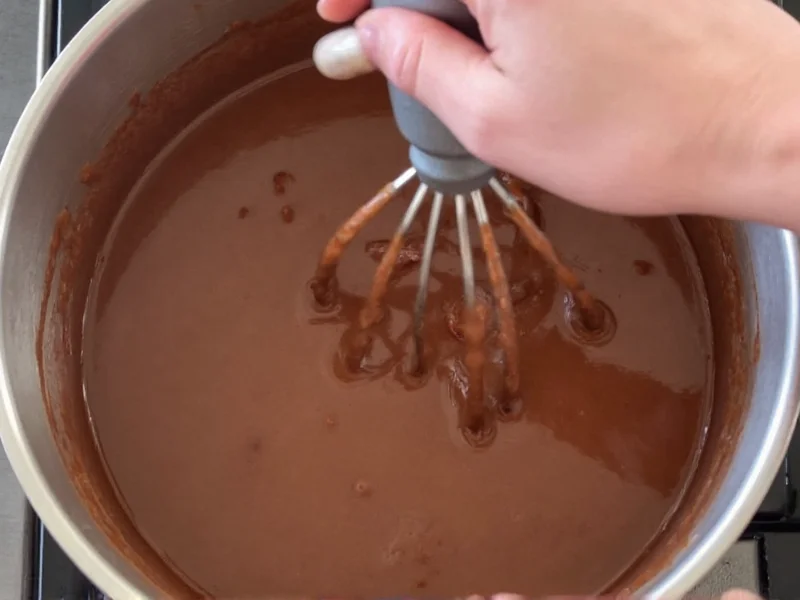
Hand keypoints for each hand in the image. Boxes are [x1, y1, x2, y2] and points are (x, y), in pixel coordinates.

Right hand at [315, 0, 799, 227]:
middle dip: (412, 0)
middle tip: (403, 47)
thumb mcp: (493, 117)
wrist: (754, 122)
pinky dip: (513, 5)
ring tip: (479, 64)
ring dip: (467, 8)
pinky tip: (529, 46)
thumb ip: (418, 61)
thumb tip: (377, 31)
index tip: (342, 13)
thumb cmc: (633, 131)